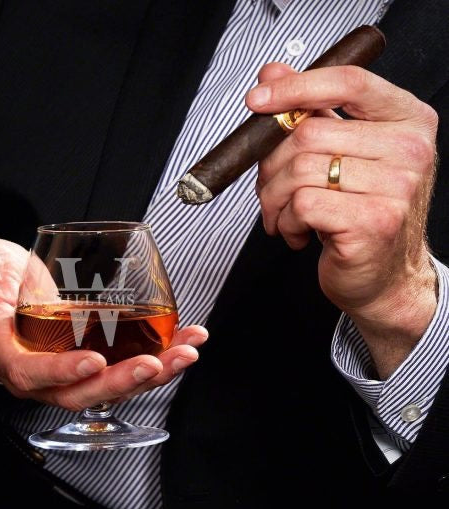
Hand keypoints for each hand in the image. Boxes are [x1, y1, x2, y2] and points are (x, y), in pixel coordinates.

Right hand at [0, 238, 206, 408]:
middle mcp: (43, 374)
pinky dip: (161, 356)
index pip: (31, 373)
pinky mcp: (97, 360)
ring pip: (113, 385)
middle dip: (121, 381)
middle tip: (155, 363)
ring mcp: (73, 370)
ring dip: (154, 373)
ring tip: (187, 351)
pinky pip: (128, 366)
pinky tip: (186, 341)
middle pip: (82, 392)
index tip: (93, 361)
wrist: (13, 293)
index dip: (60, 373)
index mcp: (9, 353)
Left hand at [246, 63, 438, 376]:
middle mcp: (409, 149)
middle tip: (270, 190)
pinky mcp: (373, 221)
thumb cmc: (360, 214)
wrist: (385, 276)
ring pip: (299, 171)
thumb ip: (312, 112)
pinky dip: (285, 222)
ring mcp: (396, 187)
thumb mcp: (342, 156)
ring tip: (283, 216)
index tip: (257, 100)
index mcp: (406, 120)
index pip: (347, 83)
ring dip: (275, 199)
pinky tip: (297, 232)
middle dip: (271, 166)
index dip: (294, 87)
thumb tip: (271, 75)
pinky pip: (302, 204)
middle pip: (309, 133)